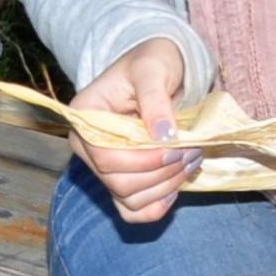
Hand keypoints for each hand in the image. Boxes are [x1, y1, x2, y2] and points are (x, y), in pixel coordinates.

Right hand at [72, 36, 196, 225]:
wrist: (159, 72)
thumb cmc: (152, 64)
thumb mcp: (153, 69)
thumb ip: (155, 99)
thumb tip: (162, 134)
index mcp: (84, 117)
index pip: (104, 157)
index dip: (143, 160)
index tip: (176, 147)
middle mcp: (87, 147)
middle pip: (116, 182)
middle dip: (160, 173)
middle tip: (191, 152)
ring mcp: (103, 167)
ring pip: (128, 199)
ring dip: (165, 187)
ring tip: (190, 160)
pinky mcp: (122, 180)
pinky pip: (133, 211)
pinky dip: (156, 207)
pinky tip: (175, 187)